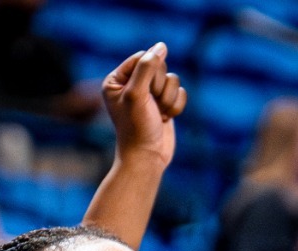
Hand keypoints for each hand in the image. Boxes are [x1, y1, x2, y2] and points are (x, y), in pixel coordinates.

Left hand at [102, 43, 185, 166]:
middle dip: (159, 87)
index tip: (144, 94)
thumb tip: (161, 46)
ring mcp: (149, 95)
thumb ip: (147, 67)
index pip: (142, 57)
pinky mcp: (164, 104)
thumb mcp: (137, 94)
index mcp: (117, 79)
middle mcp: (132, 84)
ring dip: (168, 99)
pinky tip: (166, 119)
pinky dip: (176, 106)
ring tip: (158, 114)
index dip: (149, 73)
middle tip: (151, 106)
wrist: (147, 158)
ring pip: (172, 79)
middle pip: (159, 66)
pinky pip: (180, 92)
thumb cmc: (136, 128)